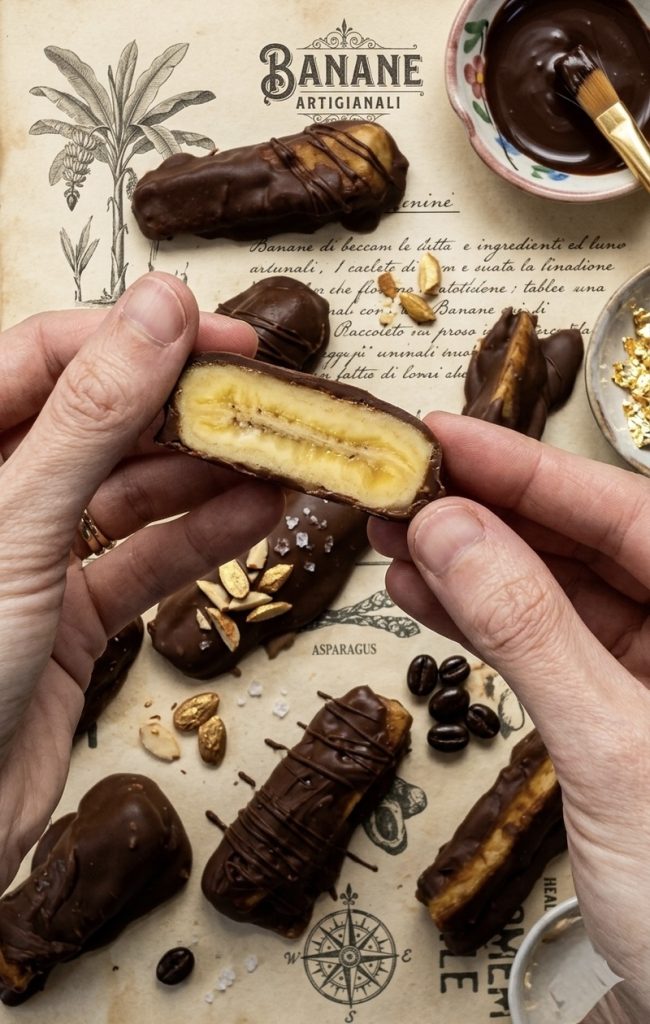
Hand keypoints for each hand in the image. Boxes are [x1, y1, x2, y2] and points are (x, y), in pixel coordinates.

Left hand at [0, 272, 282, 890]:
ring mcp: (36, 554)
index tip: (221, 337)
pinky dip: (203, 539)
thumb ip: (91, 415)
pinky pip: (147, 559)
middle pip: (104, 419)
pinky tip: (256, 516)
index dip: (140, 336)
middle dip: (187, 410)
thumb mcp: (17, 522)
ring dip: (208, 475)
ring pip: (134, 491)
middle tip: (265, 404)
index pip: (50, 354)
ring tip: (278, 458)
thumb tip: (159, 311)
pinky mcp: (74, 616)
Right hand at [370, 412, 649, 1019]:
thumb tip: (454, 530)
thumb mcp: (615, 753)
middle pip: (586, 544)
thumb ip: (530, 632)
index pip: (625, 512)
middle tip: (402, 486)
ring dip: (474, 567)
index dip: (528, 467)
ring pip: (557, 595)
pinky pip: (546, 649)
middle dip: (487, 513)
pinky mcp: (620, 717)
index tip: (448, 436)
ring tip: (393, 538)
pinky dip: (484, 625)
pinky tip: (426, 596)